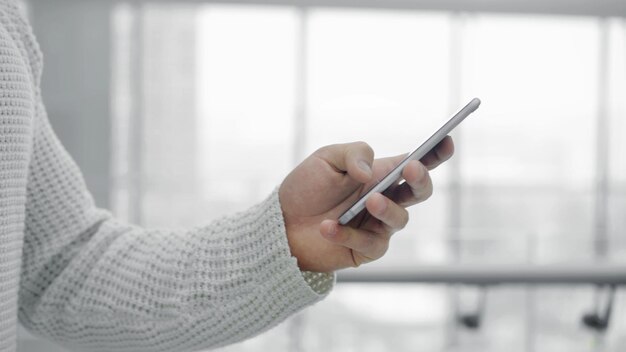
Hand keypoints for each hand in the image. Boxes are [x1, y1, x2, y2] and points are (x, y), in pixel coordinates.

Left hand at [278, 137, 453, 271]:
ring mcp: (378, 226)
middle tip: (410, 169)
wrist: (281, 224)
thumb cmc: (307, 188)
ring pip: (400, 219)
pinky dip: (347, 234)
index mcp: (380, 173)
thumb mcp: (325, 159)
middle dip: (421, 179)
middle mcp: (385, 198)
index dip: (436, 153)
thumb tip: (371, 172)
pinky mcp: (366, 250)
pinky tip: (327, 226)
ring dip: (386, 208)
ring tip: (368, 200)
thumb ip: (353, 154)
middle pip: (420, 191)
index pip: (416, 162)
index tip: (446, 141)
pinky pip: (370, 243)